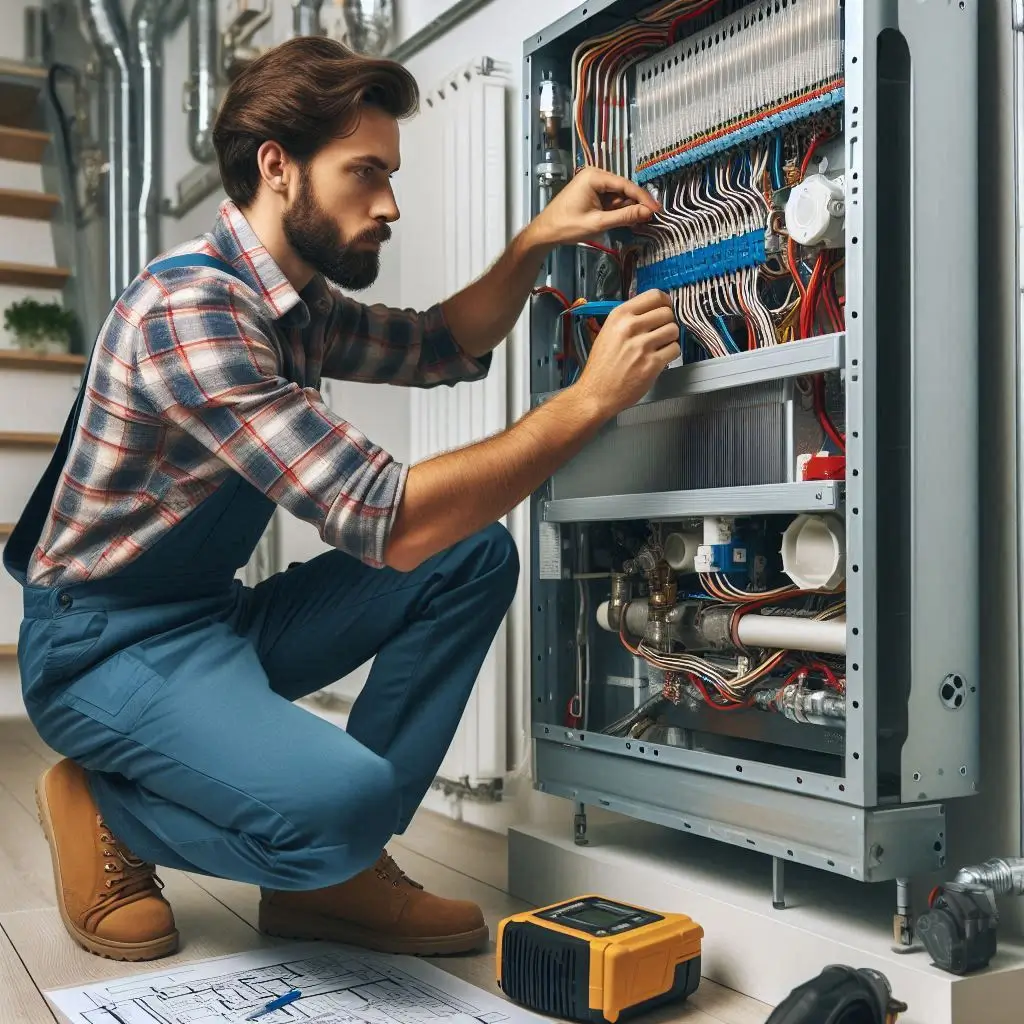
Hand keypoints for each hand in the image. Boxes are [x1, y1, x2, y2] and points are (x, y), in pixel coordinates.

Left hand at [527, 167, 660, 248]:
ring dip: (625, 209)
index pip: (625, 185)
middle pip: (623, 189)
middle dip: (634, 204)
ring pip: (618, 195)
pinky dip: (617, 210)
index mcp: (594, 176)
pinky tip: (622, 220)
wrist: (545, 232)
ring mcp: (592, 183)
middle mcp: (594, 175)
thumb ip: (624, 216)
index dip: (643, 198)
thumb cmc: (566, 226)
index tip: (656, 209)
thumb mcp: (598, 223)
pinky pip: (610, 199)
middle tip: (648, 219)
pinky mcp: (591, 192)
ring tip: (634, 223)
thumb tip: (647, 212)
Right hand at [575, 290, 679, 417]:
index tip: (665, 309)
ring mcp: (642, 346)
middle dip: (668, 322)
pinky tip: (659, 359)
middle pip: (667, 312)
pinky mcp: (651, 364)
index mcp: (619, 316)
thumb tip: (652, 310)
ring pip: (673, 330)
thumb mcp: (608, 332)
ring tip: (659, 347)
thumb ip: (629, 319)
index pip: (654, 295)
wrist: (595, 393)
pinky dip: (671, 354)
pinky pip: (674, 349)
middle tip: (660, 333)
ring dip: (670, 338)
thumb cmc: (601, 366)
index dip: (665, 302)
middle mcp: (630, 327)